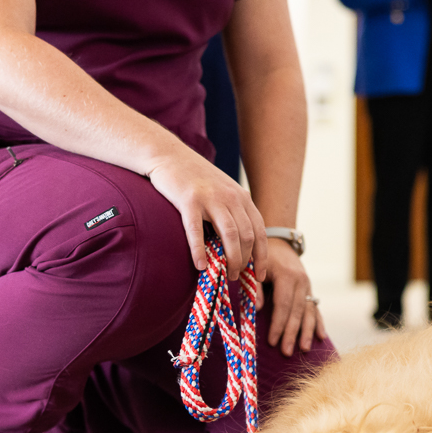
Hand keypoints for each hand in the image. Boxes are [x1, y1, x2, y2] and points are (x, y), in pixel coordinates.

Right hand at [145, 144, 266, 278]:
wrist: (169, 155)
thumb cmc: (195, 179)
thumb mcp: (223, 192)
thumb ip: (234, 213)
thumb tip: (239, 246)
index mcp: (242, 198)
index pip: (260, 232)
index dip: (262, 256)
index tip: (259, 276)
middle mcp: (232, 198)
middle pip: (247, 236)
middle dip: (245, 261)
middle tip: (236, 277)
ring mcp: (211, 198)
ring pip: (230, 235)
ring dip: (230, 259)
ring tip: (225, 275)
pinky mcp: (188, 200)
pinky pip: (197, 230)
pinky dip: (200, 250)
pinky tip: (200, 265)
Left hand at [260, 239, 324, 354]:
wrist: (279, 242)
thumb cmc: (262, 256)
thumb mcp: (254, 266)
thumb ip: (255, 286)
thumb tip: (258, 308)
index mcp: (287, 275)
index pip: (283, 304)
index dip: (278, 324)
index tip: (271, 341)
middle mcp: (301, 281)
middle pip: (297, 311)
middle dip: (292, 333)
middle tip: (286, 352)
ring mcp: (308, 286)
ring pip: (309, 312)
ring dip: (306, 332)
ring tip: (304, 349)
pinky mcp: (310, 290)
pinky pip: (315, 308)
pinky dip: (318, 323)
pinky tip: (320, 337)